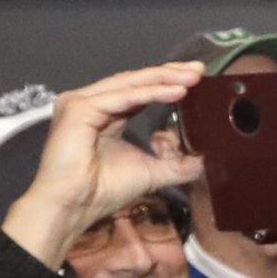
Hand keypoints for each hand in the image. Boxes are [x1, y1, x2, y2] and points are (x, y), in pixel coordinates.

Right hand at [1, 62, 205, 268]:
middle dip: (169, 73)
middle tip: (199, 70)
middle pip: (134, 81)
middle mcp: (90, 103)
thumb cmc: (102, 192)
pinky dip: (150, 93)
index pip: (138, 90)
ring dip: (163, 79)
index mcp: (104, 114)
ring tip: (192, 78)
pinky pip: (122, 98)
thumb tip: (202, 161)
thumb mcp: (150, 173)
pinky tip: (175, 92)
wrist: (74, 207)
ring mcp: (81, 103)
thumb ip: (175, 164)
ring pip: (129, 84)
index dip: (166, 82)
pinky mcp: (79, 109)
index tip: (196, 78)